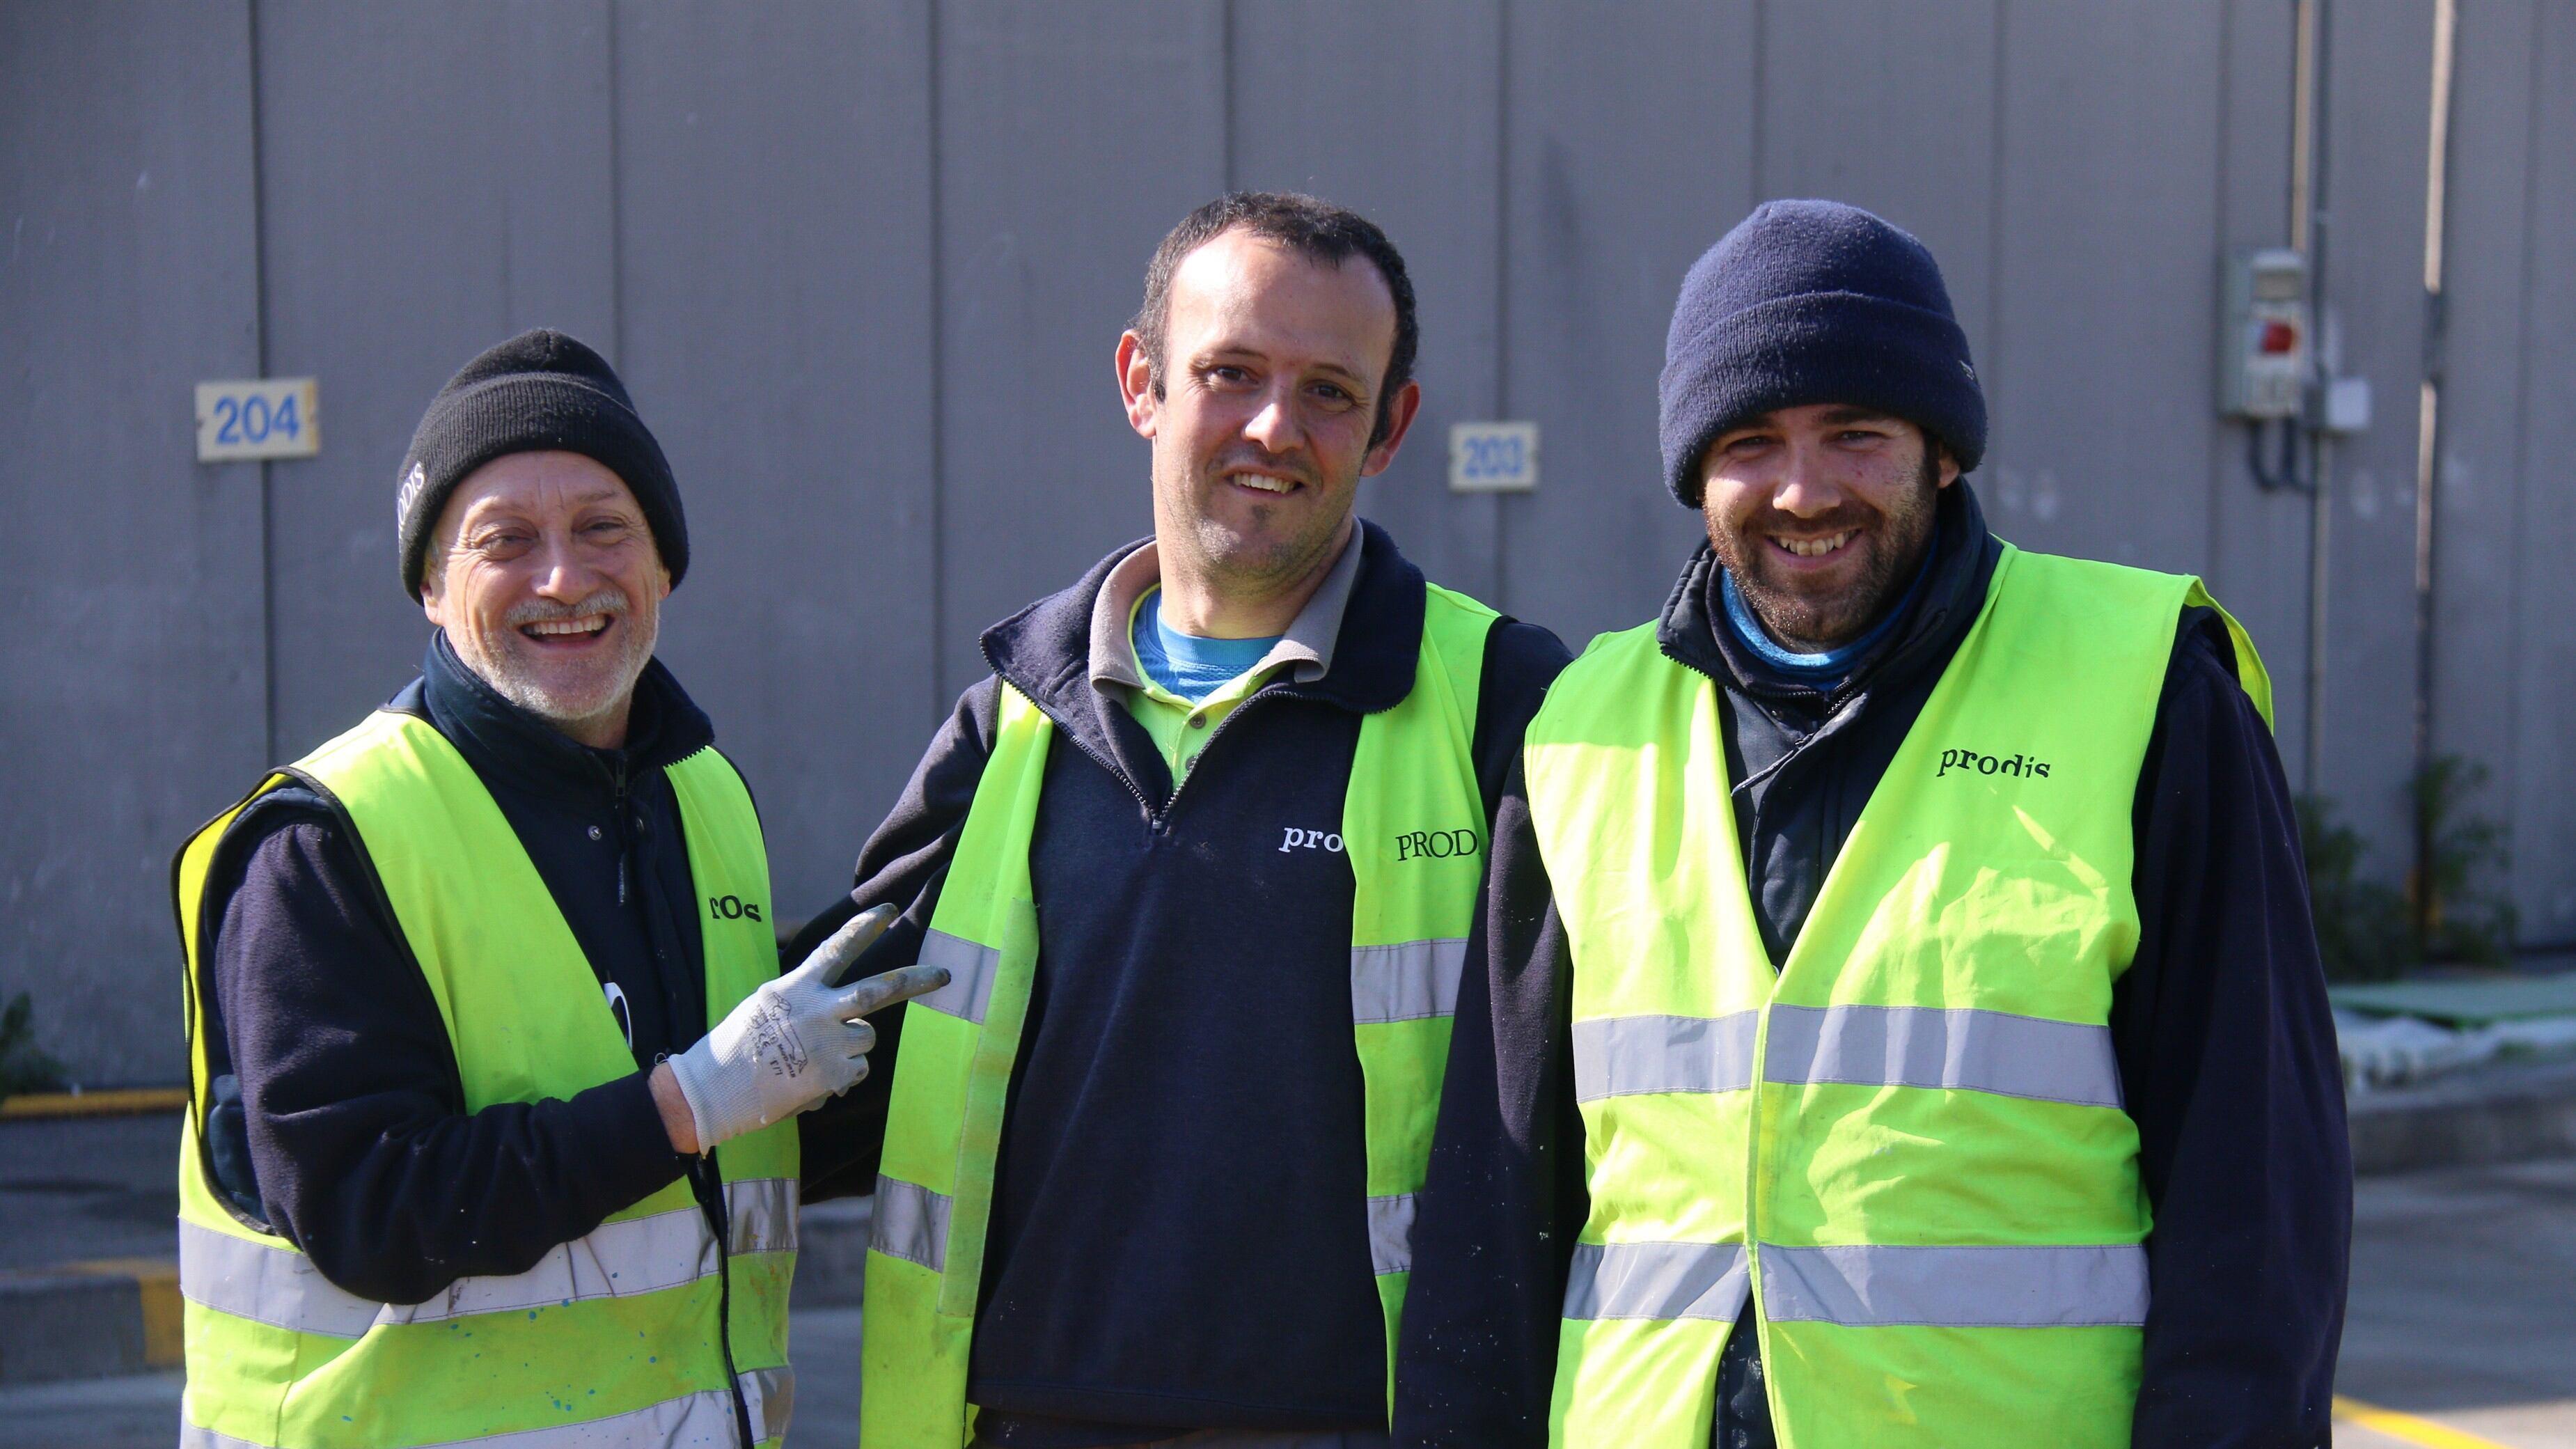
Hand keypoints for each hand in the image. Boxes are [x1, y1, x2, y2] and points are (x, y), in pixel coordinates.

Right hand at [664, 905, 949, 1151]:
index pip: (836, 948)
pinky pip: (857, 1071)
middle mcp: (817, 1009)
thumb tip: (844, 1020)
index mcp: (796, 986)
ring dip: (851, 1048)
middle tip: (944, 974)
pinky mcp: (835, 1075)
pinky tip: (809, 1081)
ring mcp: (829, 1042)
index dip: (864, 927)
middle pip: (878, 989)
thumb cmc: (737, 1047)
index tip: (890, 910)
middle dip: (915, 980)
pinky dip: (842, 1078)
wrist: (713, 1090)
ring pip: (867, 1038)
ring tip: (813, 1059)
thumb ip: (806, 1003)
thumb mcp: (767, 1006)